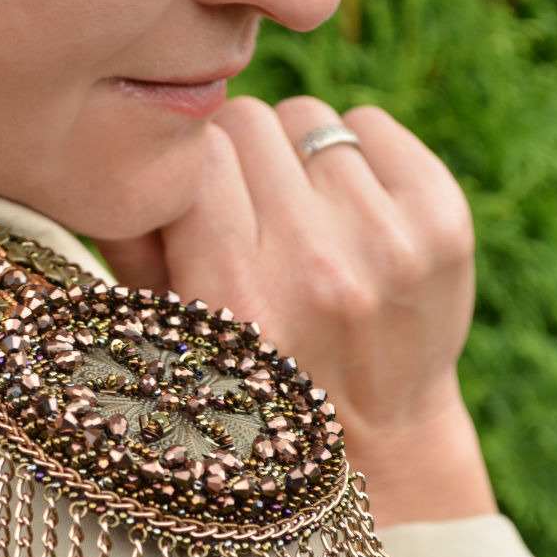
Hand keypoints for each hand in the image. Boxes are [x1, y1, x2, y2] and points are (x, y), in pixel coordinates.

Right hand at [96, 97, 496, 526]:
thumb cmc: (255, 380)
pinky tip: (350, 212)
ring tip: (301, 219)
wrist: (375, 435)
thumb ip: (128, 245)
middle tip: (247, 210)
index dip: (188, 167)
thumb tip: (113, 153)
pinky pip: (372, 124)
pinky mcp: (444, 223)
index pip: (197, 153)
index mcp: (236, 296)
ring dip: (294, 159)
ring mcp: (388, 242)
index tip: (196, 198)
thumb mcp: (169, 335)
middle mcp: (314, 267)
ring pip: (309, 121)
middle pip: (249, 122)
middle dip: (238, 157)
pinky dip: (354, 155)